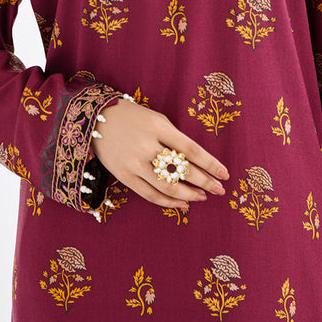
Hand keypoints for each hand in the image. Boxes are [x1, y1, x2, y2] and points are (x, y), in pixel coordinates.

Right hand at [92, 98, 228, 208]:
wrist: (96, 119)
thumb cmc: (134, 118)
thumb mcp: (157, 119)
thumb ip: (175, 139)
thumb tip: (197, 164)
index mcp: (159, 127)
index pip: (191, 149)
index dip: (210, 164)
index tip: (225, 174)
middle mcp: (147, 145)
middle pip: (181, 169)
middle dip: (205, 181)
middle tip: (219, 189)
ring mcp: (134, 163)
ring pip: (167, 186)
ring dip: (189, 194)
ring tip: (203, 196)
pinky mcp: (123, 176)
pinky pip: (149, 194)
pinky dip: (168, 202)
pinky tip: (182, 204)